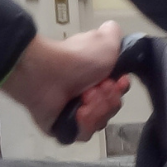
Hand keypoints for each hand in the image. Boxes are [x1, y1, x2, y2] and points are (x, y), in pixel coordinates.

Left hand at [1, 20, 128, 139]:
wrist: (46, 72)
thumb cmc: (75, 58)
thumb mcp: (105, 40)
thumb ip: (114, 34)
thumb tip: (112, 31)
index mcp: (93, 79)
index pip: (117, 94)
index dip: (120, 90)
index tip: (117, 82)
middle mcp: (84, 96)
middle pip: (111, 109)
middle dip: (108, 100)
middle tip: (95, 89)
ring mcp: (72, 113)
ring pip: (99, 123)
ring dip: (97, 110)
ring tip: (83, 98)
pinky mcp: (62, 128)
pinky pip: (83, 134)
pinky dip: (84, 124)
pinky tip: (78, 112)